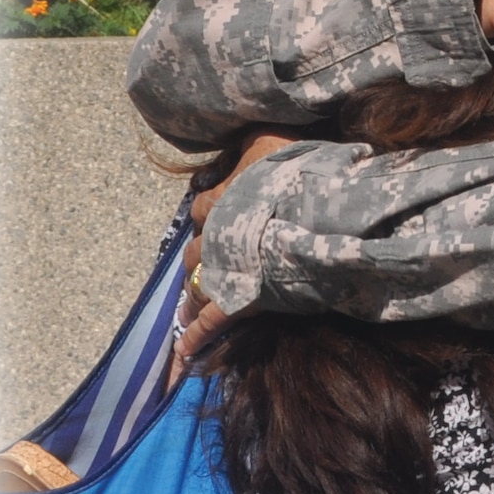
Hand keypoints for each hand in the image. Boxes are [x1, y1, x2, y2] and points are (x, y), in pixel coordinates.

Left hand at [168, 128, 294, 383]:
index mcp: (219, 199)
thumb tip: (249, 137)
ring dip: (190, 300)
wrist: (310, 210)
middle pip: (194, 253)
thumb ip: (255, 141)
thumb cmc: (293, 173)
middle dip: (195, 263)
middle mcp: (213, 236)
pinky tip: (183, 356)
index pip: (202, 208)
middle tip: (195, 273)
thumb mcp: (270, 139)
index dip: (208, 213)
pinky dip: (194, 341)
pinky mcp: (238, 298)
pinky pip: (210, 323)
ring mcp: (223, 270)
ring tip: (184, 313)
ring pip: (196, 287)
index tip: (211, 217)